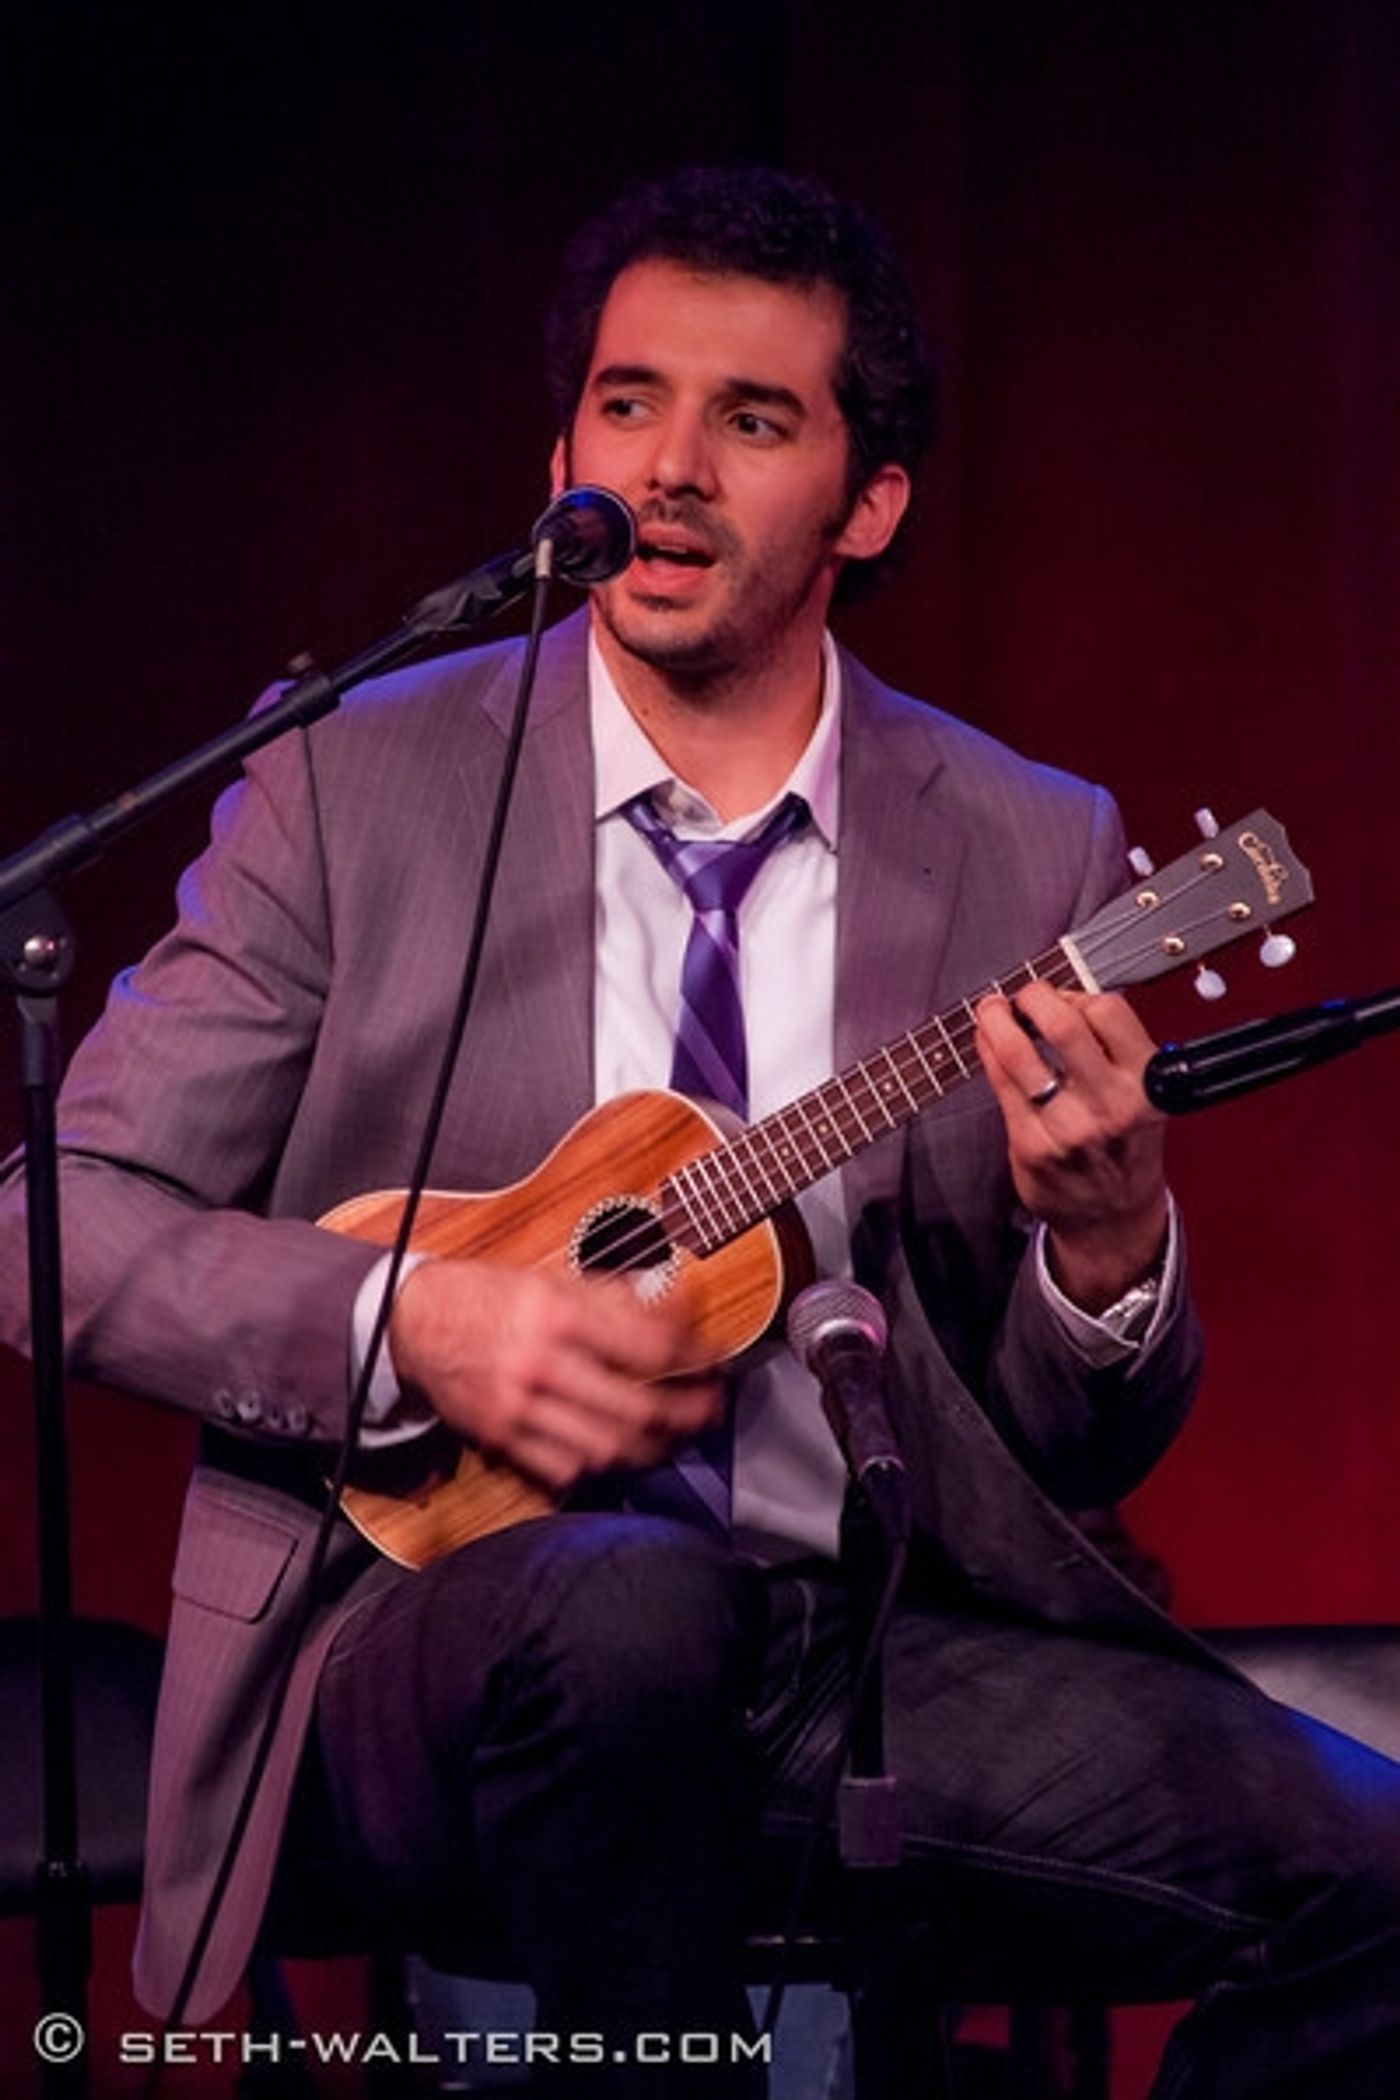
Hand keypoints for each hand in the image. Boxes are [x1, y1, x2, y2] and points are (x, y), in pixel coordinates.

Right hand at [388, 1259, 722, 1492]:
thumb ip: (614, 1297)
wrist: (417, 1322)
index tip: (716, 1360)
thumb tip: (677, 1309)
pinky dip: (598, 1465)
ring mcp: (520, 1407)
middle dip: (687, 1415)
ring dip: (651, 1449)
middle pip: (637, 1409)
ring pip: (605, 1447)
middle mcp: (541, 1363)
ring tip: (674, 1437)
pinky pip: (563, 1468)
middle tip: (710, 1410)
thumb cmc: (489, 1295)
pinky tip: (617, 1452)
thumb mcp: (552, 1278)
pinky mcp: (502, 1438)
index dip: (696, 1357)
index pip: (650, 1345)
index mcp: (558, 1313)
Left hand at [975, 983, 1168, 1312]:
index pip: (1108, 1010)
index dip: (1075, 994)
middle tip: (1021, 996)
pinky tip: (988, 1045)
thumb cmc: (1124, 1150)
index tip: (1060, 997)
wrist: (1112, 1218)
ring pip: (1019, 1052)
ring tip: (991, 1013)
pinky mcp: (1032, 1145)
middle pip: (1061, 1023)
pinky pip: (1000, 1083)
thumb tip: (1061, 999)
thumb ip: (1113, 1049)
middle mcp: (1111, 1104)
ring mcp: (1069, 1127)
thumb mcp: (1143, 1095)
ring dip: (996, 1021)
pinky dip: (988, 1053)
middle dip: (1031, 996)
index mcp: (1148, 1083)